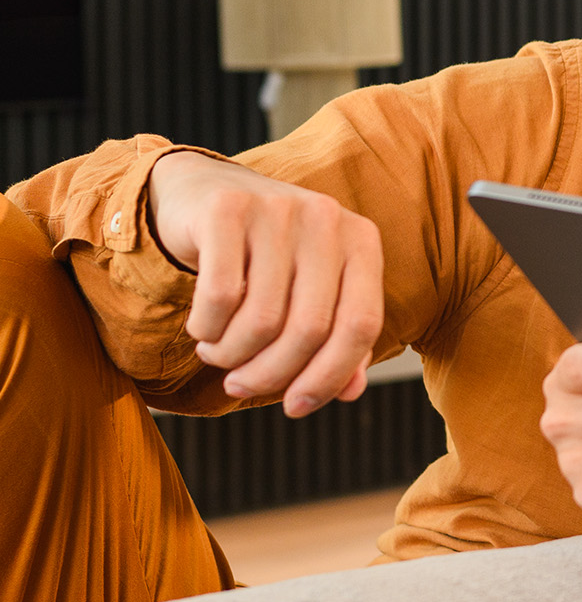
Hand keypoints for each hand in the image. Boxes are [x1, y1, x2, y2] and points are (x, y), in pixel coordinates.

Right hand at [146, 150, 384, 416]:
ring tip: (218, 355)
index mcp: (361, 241)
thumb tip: (349, 392)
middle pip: (310, 329)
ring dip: (232, 356)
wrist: (200, 194)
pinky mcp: (227, 209)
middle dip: (270, 374)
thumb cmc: (265, 257)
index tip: (295, 407)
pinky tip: (202, 329)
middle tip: (239, 386)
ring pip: (262, 319)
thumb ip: (335, 338)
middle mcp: (326, 219)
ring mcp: (278, 208)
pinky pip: (219, 296)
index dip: (329, 376)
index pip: (361, 325)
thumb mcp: (309, 291)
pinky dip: (207, 329)